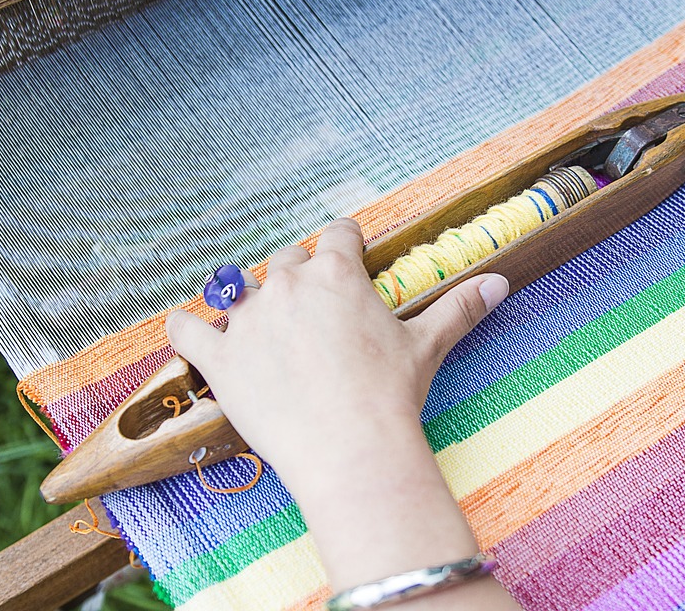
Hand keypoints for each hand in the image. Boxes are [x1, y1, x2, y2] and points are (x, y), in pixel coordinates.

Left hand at [166, 219, 520, 608]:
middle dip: (300, 278)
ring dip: (250, 302)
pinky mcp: (220, 358)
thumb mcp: (428, 345)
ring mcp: (249, 320)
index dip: (345, 244)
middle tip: (313, 310)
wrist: (351, 448)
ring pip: (240, 290)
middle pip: (287, 260)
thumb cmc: (390, 396)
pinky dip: (184, 328)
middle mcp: (288, 284)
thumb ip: (460, 306)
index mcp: (337, 272)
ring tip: (261, 325)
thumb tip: (500, 281)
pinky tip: (189, 330)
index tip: (348, 253)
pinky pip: (185, 330)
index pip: (338, 235)